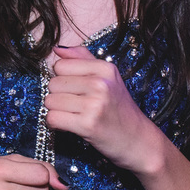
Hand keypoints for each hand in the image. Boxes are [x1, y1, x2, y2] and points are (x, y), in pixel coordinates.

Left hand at [45, 45, 163, 173]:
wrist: (138, 141)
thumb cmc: (119, 109)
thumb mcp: (108, 78)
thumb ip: (82, 59)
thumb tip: (56, 49)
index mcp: (105, 68)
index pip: (60, 65)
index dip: (62, 78)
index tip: (75, 89)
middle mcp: (101, 83)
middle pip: (53, 83)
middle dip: (58, 96)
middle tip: (76, 105)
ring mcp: (95, 104)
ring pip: (50, 101)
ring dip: (56, 110)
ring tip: (74, 115)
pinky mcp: (88, 124)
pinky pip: (52, 118)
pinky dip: (55, 123)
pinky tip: (68, 125)